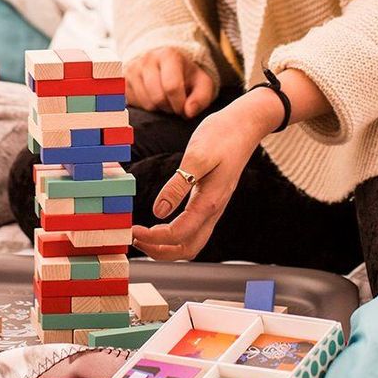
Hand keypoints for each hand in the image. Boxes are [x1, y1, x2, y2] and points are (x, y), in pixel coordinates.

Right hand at [124, 46, 215, 117]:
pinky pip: (134, 104)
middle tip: (175, 105)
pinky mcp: (123, 81)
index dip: (180, 104)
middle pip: (157, 97)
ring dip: (158, 108)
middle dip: (169, 107)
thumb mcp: (202, 83)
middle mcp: (147, 59)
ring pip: (145, 103)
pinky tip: (152, 99)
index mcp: (169, 55)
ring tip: (165, 100)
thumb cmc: (186, 76)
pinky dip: (145, 107)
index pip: (172, 86)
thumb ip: (202, 97)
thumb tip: (188, 112)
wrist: (165, 64)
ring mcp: (132, 69)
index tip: (184, 107)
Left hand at [131, 98, 274, 261]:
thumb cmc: (221, 136)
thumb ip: (178, 185)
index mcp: (209, 202)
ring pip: (192, 242)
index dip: (155, 238)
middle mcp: (213, 211)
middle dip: (160, 251)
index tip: (134, 230)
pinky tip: (161, 222)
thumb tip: (158, 211)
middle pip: (188, 248)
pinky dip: (175, 234)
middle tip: (136, 239)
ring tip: (144, 236)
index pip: (179, 234)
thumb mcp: (196, 156)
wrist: (244, 126)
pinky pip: (194, 229)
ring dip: (167, 246)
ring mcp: (214, 208)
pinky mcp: (211, 201)